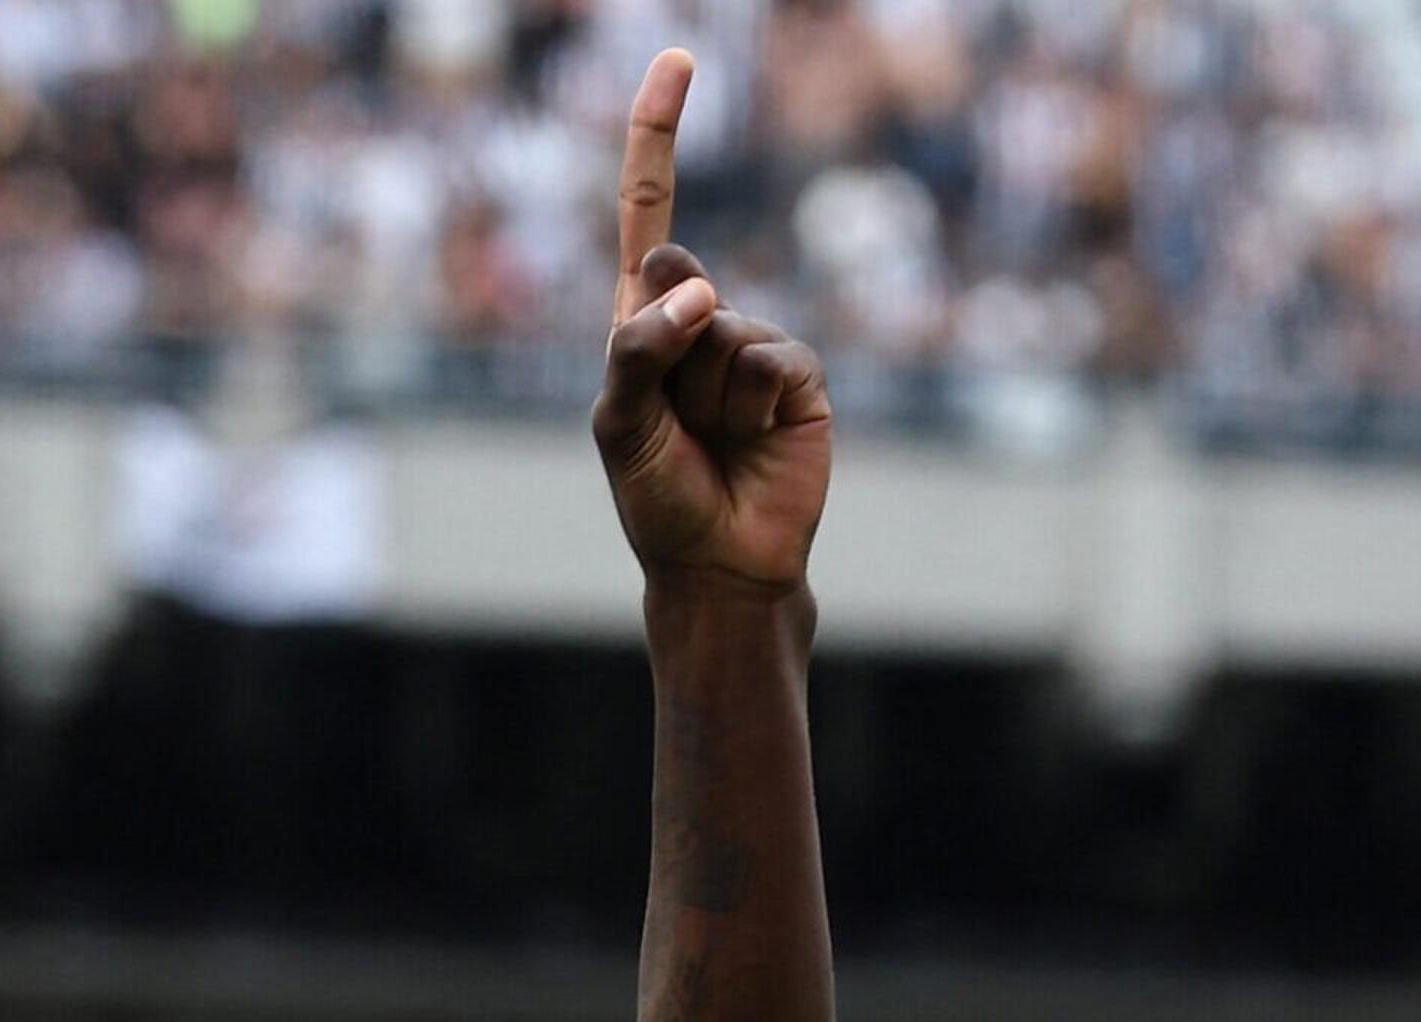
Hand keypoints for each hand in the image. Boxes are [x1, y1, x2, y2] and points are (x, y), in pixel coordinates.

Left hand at [592, 52, 831, 599]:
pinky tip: (753, 441)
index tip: (677, 59)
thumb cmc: (657, 496)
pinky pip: (769, 359)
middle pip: (680, 276)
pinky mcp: (800, 373)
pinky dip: (752, 403)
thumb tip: (701, 288)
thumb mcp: (620, 426)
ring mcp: (753, 342)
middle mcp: (701, 319)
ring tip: (711, 441)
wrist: (721, 562)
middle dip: (667, 343)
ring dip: (707, 396)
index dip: (658, 136)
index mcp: (642, 321)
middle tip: (673, 418)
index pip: (650, 210)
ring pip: (723, 332)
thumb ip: (639, 350)